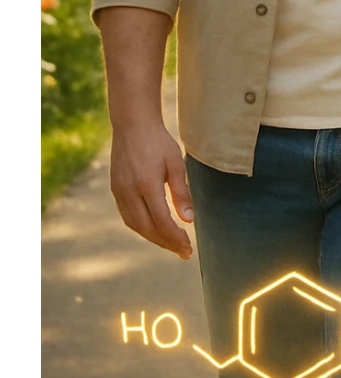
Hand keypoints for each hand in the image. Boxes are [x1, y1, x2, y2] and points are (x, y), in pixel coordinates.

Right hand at [109, 122, 193, 258]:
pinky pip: (128, 216)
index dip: (175, 237)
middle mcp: (129, 191)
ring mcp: (119, 191)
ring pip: (135, 225)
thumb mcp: (175, 163)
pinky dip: (142, 227)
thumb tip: (189, 220)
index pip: (161, 221)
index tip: (189, 247)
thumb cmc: (158, 142)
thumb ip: (181, 192)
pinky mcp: (115, 189)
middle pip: (147, 228)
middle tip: (184, 252)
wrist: (132, 125)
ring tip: (171, 244)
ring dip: (154, 238)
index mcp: (146, 184)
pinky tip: (154, 230)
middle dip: (166, 243)